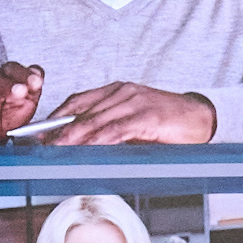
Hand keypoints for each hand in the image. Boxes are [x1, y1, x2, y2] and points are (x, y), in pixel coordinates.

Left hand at [51, 81, 218, 145]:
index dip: (57, 117)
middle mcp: (123, 92)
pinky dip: (98, 141)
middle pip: (82, 111)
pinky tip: (87, 150)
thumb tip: (85, 146)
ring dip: (74, 138)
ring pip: (96, 121)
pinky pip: (116, 130)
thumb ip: (111, 129)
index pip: (78, 101)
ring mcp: (134, 102)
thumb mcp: (134, 121)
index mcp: (117, 91)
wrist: (201, 117)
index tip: (41, 132)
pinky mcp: (146, 117)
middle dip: (59, 130)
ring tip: (57, 151)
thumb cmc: (168, 121)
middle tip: (42, 146)